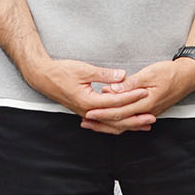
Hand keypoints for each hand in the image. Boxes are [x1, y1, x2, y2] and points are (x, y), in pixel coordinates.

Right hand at [24, 58, 148, 123]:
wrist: (43, 77)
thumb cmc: (61, 72)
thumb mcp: (83, 70)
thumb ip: (104, 75)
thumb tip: (122, 76)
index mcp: (88, 101)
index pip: (116, 102)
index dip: (131, 97)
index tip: (145, 92)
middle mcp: (88, 111)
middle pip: (116, 119)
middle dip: (135, 119)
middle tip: (151, 118)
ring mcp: (87, 113)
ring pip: (111, 124)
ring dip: (128, 125)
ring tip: (144, 125)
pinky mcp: (86, 112)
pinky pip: (105, 122)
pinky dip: (117, 124)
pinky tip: (126, 124)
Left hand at [81, 56, 194, 133]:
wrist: (188, 77)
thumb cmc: (170, 73)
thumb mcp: (149, 74)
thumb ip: (130, 83)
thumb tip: (113, 88)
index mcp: (145, 103)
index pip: (119, 112)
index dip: (103, 113)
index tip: (89, 112)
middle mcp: (146, 112)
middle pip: (120, 122)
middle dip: (101, 123)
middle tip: (85, 122)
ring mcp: (148, 113)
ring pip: (125, 123)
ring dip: (108, 124)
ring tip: (92, 123)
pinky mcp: (149, 111)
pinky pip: (131, 120)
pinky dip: (118, 121)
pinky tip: (110, 120)